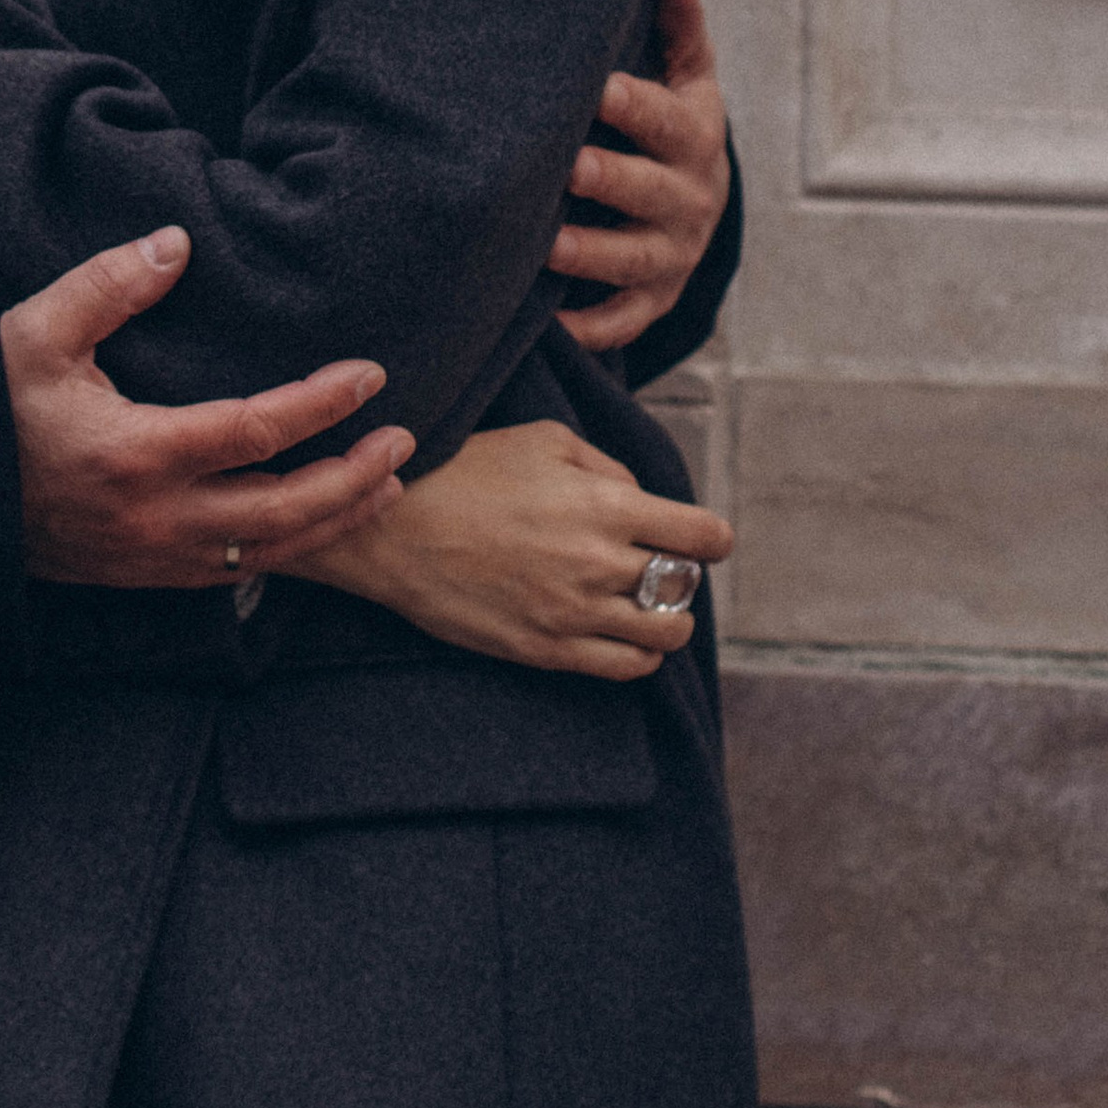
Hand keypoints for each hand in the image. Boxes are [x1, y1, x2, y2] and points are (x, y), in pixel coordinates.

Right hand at [3, 227, 415, 589]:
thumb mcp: (34, 332)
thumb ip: (108, 284)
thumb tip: (177, 243)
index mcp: (135, 452)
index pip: (258, 430)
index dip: (324, 403)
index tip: (370, 373)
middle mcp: (155, 517)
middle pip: (287, 509)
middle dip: (356, 476)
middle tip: (406, 438)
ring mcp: (152, 557)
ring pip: (273, 552)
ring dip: (338, 518)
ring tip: (387, 484)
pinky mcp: (143, 576)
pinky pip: (240, 573)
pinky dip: (292, 549)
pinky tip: (318, 523)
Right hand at [291, 417, 731, 678]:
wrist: (394, 530)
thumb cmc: (466, 472)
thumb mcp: (543, 439)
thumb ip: (606, 466)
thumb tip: (641, 497)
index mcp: (607, 506)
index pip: (704, 536)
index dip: (712, 537)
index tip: (703, 537)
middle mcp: (600, 564)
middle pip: (685, 585)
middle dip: (680, 572)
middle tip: (660, 565)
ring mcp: (575, 613)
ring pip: (666, 633)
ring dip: (670, 619)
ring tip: (652, 606)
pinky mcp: (547, 650)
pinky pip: (625, 667)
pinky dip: (643, 655)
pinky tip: (630, 637)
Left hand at [553, 0, 731, 352]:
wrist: (698, 207)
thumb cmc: (673, 129)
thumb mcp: (687, 80)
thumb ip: (680, 31)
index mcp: (694, 139)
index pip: (668, 121)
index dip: (635, 105)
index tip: (596, 87)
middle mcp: (690, 201)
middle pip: (651, 193)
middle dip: (612, 181)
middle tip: (567, 167)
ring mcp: (672, 256)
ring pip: (634, 261)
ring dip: (593, 256)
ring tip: (546, 246)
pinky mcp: (652, 301)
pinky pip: (623, 321)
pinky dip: (591, 328)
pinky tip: (549, 324)